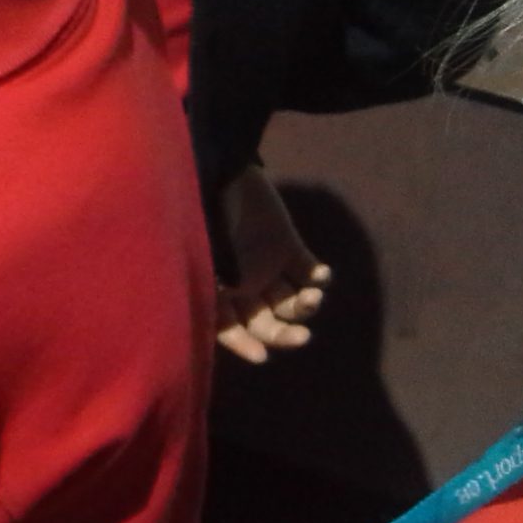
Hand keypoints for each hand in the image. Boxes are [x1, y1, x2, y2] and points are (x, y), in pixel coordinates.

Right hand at [213, 164, 331, 365]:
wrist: (221, 167)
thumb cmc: (201, 210)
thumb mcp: (202, 249)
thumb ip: (217, 283)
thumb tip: (231, 312)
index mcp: (214, 288)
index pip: (228, 328)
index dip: (243, 344)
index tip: (262, 356)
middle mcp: (241, 284)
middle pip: (265, 321)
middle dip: (284, 334)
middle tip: (304, 338)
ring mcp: (266, 266)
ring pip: (290, 301)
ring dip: (304, 306)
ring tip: (312, 296)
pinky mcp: (287, 246)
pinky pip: (307, 271)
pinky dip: (318, 278)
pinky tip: (321, 275)